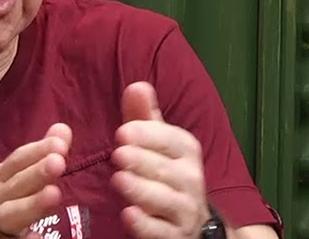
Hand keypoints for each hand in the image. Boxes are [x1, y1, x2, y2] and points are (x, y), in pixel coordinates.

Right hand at [0, 123, 71, 238]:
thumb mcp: (6, 180)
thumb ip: (35, 158)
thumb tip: (63, 130)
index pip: (18, 161)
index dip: (38, 150)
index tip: (61, 140)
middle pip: (16, 184)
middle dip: (36, 173)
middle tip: (59, 162)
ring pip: (11, 214)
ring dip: (32, 204)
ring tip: (54, 194)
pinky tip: (37, 237)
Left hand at [111, 82, 209, 238]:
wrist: (189, 219)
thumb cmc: (165, 170)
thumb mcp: (155, 142)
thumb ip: (143, 116)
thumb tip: (137, 85)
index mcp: (186, 150)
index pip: (171, 140)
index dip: (148, 136)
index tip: (122, 132)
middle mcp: (191, 179)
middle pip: (168, 170)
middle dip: (142, 161)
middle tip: (117, 154)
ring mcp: (185, 210)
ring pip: (166, 201)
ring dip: (142, 190)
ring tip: (118, 180)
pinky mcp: (176, 235)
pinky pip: (163, 231)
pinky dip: (146, 224)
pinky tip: (128, 215)